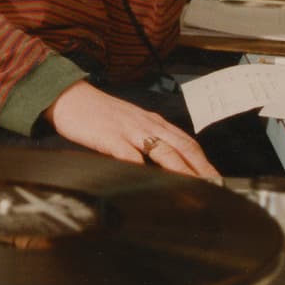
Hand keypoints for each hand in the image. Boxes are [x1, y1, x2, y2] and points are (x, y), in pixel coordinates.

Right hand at [44, 81, 217, 178]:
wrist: (68, 96)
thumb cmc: (95, 112)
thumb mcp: (127, 121)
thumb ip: (145, 137)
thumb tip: (163, 160)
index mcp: (152, 121)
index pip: (186, 141)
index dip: (204, 160)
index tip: (216, 177)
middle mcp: (146, 125)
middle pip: (183, 147)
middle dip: (202, 168)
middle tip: (217, 186)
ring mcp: (129, 131)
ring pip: (165, 152)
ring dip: (184, 171)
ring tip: (197, 188)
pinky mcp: (110, 137)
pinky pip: (131, 155)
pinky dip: (145, 169)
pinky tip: (153, 181)